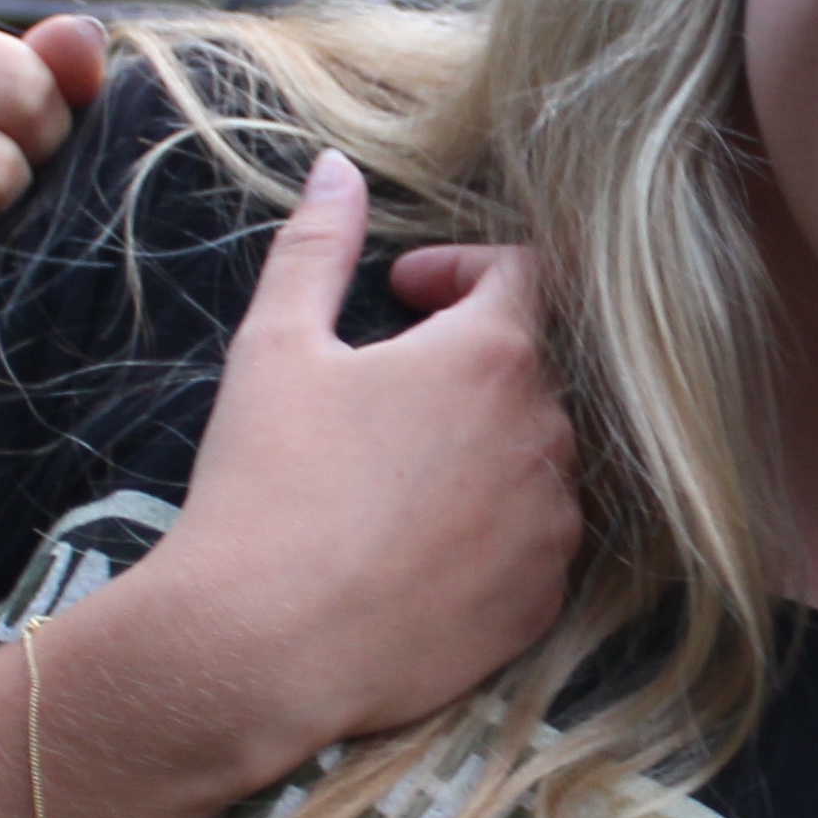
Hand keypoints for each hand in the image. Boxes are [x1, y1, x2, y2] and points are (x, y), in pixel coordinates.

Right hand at [105, 146, 582, 790]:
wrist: (263, 647)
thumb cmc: (266, 486)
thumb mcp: (276, 347)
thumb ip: (317, 246)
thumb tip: (335, 170)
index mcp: (492, 357)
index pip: (524, 273)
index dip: (461, 270)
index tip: (402, 294)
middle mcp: (547, 436)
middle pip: (530, 368)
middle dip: (466, 362)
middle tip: (383, 389)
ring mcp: (553, 525)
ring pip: (536, 457)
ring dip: (483, 446)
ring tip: (394, 476)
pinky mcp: (543, 601)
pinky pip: (535, 542)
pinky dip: (492, 528)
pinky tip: (415, 547)